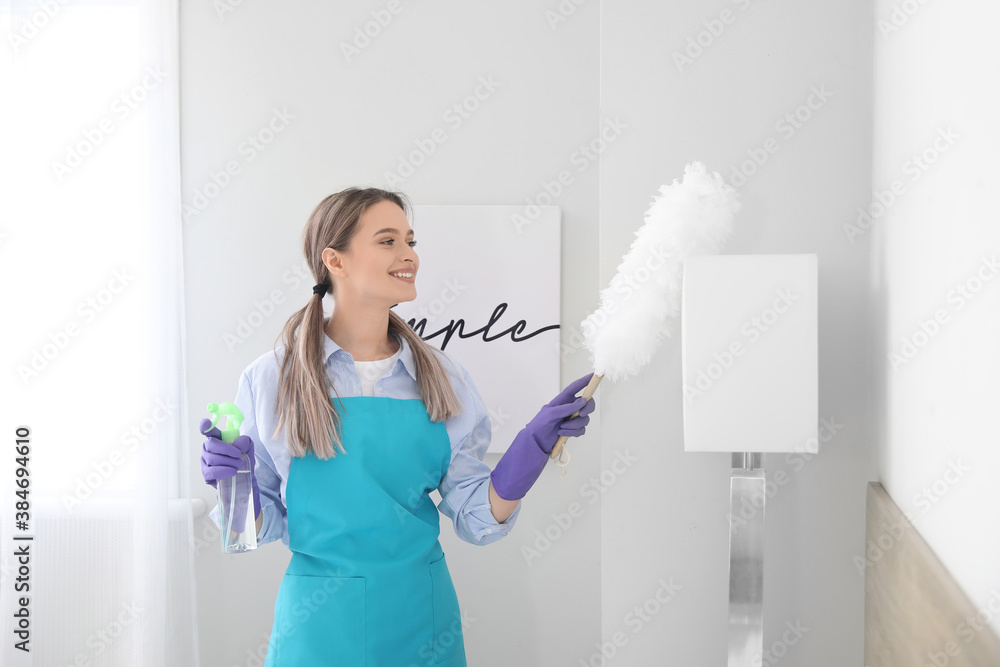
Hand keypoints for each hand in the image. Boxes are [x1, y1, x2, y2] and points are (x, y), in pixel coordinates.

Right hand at [200, 418, 260, 530]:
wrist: (245, 479)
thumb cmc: (244, 460)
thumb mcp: (248, 448)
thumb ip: (245, 441)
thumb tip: (237, 443)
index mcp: (217, 438)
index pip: (208, 430)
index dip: (205, 426)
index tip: (205, 424)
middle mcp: (208, 449)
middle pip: (211, 444)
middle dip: (226, 449)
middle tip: (239, 455)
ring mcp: (205, 461)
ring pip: (212, 458)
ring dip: (228, 462)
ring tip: (239, 466)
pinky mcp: (206, 474)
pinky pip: (211, 472)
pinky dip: (223, 471)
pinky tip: (232, 472)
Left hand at [490, 373, 596, 500]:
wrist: (536, 442)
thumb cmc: (539, 424)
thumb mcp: (551, 414)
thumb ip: (566, 407)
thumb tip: (582, 401)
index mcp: (562, 400)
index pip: (576, 387)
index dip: (585, 381)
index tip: (594, 375)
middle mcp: (569, 408)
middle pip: (587, 403)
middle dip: (587, 408)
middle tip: (581, 413)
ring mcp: (572, 419)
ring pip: (585, 419)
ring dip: (575, 425)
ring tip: (562, 428)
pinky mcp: (572, 430)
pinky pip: (581, 430)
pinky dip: (573, 432)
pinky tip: (562, 434)